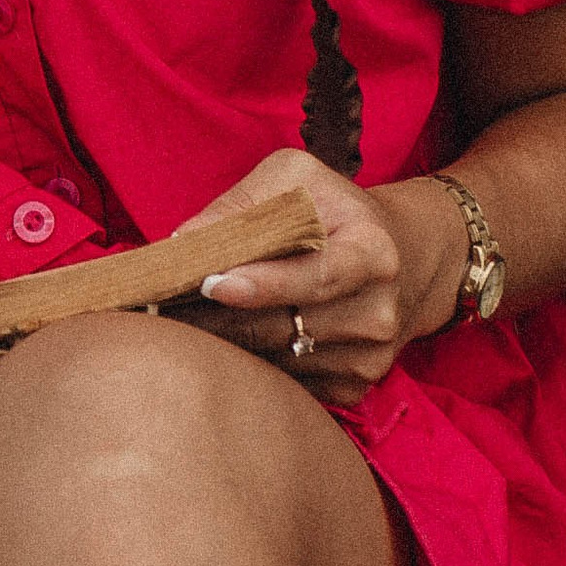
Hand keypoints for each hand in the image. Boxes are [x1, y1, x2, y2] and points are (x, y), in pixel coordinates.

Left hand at [179, 151, 467, 399]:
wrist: (404, 257)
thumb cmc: (336, 210)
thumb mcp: (298, 179)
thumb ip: (243, 204)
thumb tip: (185, 242)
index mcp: (374, 252)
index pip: (315, 276)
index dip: (262, 283)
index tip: (211, 282)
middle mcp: (379, 311)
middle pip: (285, 325)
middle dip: (218, 316)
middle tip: (161, 305)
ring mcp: (370, 357)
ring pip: (277, 359)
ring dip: (226, 343)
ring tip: (184, 320)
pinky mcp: (356, 387)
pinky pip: (287, 383)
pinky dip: (251, 365)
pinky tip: (227, 341)